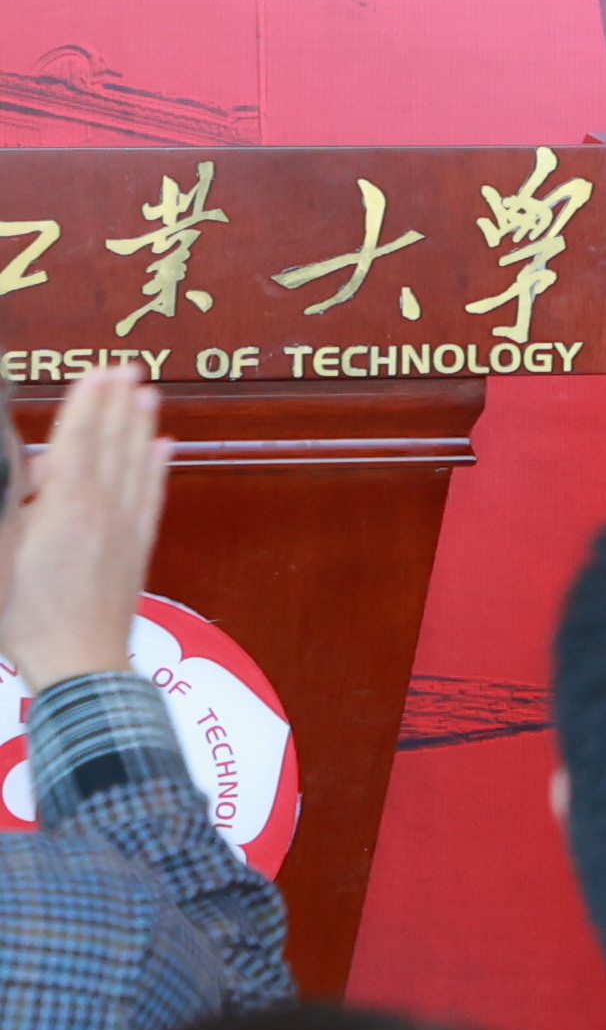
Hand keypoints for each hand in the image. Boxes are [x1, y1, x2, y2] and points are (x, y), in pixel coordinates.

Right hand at [0, 366, 170, 697]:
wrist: (78, 661)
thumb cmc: (27, 614)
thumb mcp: (0, 551)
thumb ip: (14, 504)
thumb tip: (32, 469)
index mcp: (65, 505)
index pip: (78, 439)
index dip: (88, 403)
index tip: (98, 372)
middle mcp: (103, 507)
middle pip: (112, 444)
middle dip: (118, 403)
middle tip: (127, 368)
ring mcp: (126, 526)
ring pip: (138, 463)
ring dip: (142, 425)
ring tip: (148, 394)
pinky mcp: (138, 547)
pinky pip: (153, 495)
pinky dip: (159, 467)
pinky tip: (165, 447)